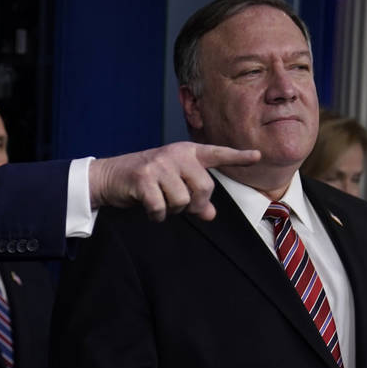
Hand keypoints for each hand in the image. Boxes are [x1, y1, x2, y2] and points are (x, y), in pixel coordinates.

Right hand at [87, 142, 260, 221]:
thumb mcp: (172, 185)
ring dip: (171, 210)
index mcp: (187, 153)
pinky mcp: (144, 177)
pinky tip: (148, 208)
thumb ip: (194, 198)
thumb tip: (210, 215)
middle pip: (204, 188)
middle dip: (193, 204)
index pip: (217, 154)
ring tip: (159, 201)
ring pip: (183, 200)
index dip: (238, 156)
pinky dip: (156, 214)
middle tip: (176, 203)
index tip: (257, 155)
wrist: (109, 177)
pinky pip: (162, 207)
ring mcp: (160, 164)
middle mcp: (176, 154)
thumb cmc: (145, 181)